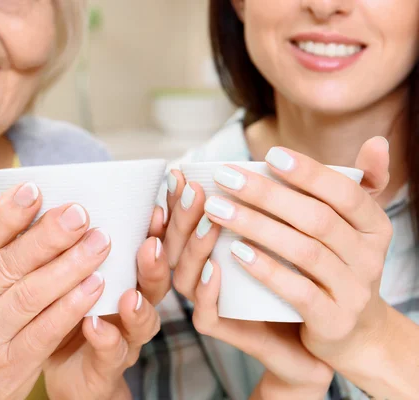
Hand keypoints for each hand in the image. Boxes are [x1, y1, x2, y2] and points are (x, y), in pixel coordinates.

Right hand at [0, 183, 110, 399]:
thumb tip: (23, 207)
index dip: (7, 214)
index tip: (35, 190)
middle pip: (10, 263)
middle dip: (50, 235)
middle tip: (80, 214)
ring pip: (32, 293)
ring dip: (71, 265)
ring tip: (100, 242)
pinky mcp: (8, 363)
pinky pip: (45, 329)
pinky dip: (72, 305)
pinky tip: (95, 285)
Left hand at [45, 213, 170, 399]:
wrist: (50, 364)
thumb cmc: (60, 307)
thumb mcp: (65, 270)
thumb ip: (70, 242)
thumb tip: (63, 199)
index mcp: (124, 275)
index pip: (147, 248)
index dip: (159, 231)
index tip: (159, 207)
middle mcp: (132, 304)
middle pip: (156, 282)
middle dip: (158, 263)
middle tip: (151, 244)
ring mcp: (124, 336)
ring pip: (144, 321)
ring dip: (139, 307)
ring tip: (129, 295)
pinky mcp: (106, 365)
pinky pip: (112, 353)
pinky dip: (106, 339)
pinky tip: (94, 326)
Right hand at [164, 171, 333, 394]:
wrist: (322, 331)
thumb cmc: (306, 275)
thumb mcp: (298, 234)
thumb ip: (291, 201)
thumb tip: (300, 154)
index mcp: (211, 250)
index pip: (185, 223)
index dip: (178, 200)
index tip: (182, 173)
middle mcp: (205, 274)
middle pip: (178, 245)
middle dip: (182, 216)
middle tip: (194, 189)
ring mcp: (212, 302)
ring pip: (186, 276)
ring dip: (194, 247)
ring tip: (208, 221)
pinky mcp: (225, 329)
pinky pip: (206, 313)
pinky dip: (208, 292)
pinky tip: (216, 269)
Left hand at [203, 136, 390, 367]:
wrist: (352, 333)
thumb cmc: (339, 267)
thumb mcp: (354, 228)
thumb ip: (357, 187)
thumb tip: (376, 140)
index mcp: (374, 227)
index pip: (345, 192)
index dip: (309, 172)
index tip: (270, 155)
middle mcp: (370, 257)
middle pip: (316, 218)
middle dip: (267, 194)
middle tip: (225, 178)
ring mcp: (353, 291)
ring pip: (304, 252)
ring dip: (256, 226)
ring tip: (217, 209)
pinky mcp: (333, 321)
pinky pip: (299, 292)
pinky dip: (267, 270)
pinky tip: (236, 253)